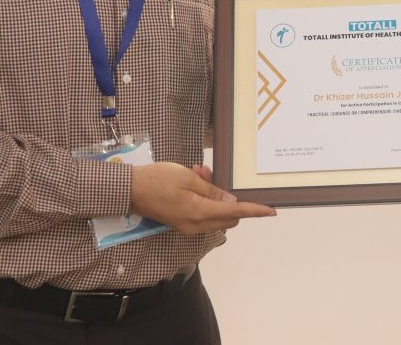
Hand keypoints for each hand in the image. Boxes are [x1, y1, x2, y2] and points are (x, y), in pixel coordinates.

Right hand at [130, 162, 274, 234]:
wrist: (130, 190)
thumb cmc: (158, 179)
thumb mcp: (188, 179)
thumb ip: (212, 191)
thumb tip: (232, 202)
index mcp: (199, 212)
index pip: (235, 212)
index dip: (254, 211)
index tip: (271, 211)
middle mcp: (196, 225)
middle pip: (228, 216)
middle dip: (229, 198)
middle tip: (210, 175)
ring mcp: (188, 226)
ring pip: (216, 214)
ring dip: (215, 196)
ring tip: (199, 173)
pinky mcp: (182, 223)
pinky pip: (203, 214)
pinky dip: (204, 200)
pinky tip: (193, 180)